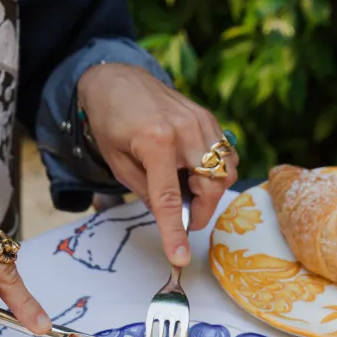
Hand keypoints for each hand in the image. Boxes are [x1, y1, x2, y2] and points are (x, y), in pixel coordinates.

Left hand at [77, 64, 237, 265]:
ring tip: (186, 188)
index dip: (175, 231)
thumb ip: (146, 193)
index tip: (180, 257)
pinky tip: (193, 169)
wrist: (117, 79)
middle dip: (199, 211)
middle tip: (182, 216)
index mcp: (155, 141)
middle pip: (210, 186)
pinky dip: (214, 171)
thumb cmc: (111, 122)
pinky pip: (225, 155)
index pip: (169, 198)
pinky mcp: (208, 118)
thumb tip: (170, 219)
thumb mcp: (118, 164)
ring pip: (225, 172)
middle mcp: (184, 130)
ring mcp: (201, 121)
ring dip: (209, 191)